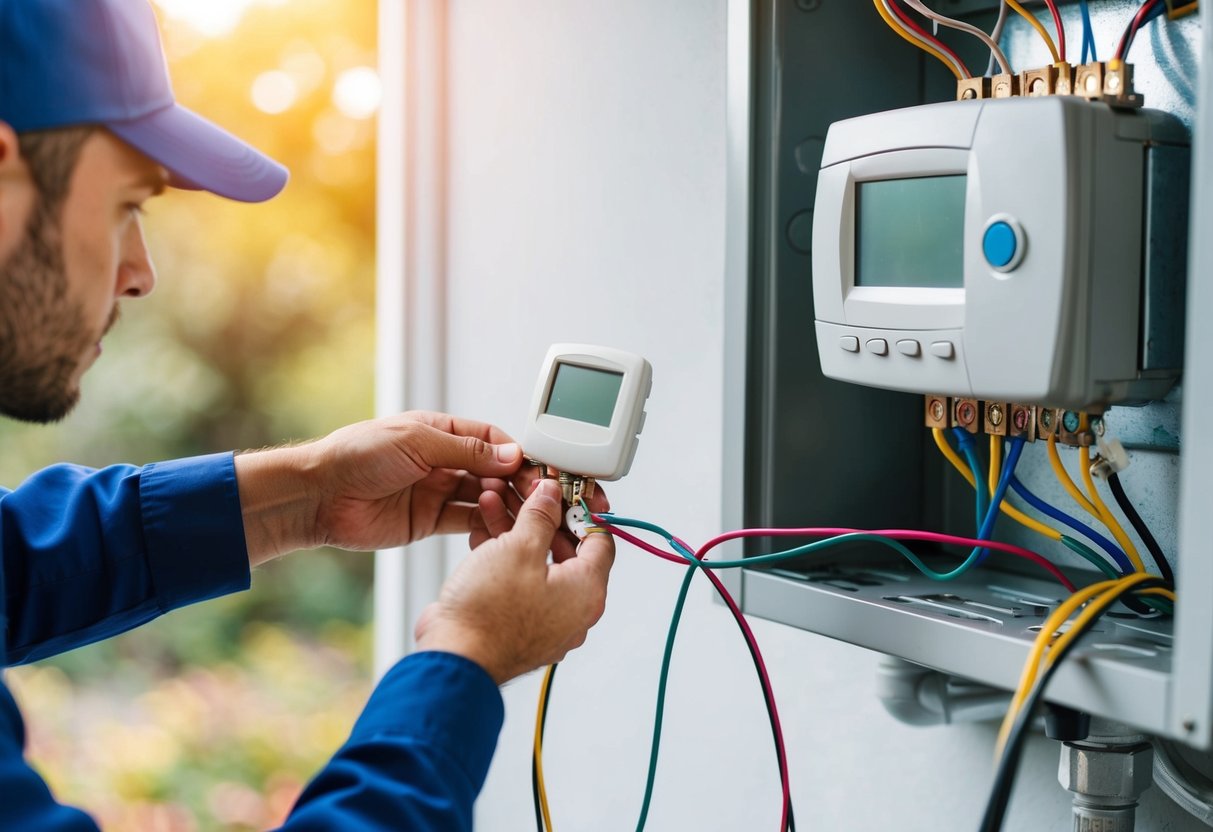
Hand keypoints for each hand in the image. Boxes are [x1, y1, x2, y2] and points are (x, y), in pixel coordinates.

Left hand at [235, 411, 526, 564]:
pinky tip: (499, 529)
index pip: (491, 440)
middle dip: (516, 482)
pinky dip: (484, 526)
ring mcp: (436, 491)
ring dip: (503, 505)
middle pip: (492, 471)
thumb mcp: (418, 441)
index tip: (536, 468)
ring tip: (520, 514)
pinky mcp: (429, 521)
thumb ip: (467, 450)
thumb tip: (511, 453)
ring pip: (483, 499)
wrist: (319, 495)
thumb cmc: (357, 455)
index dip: (515, 454)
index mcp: (440, 431)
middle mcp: (442, 460)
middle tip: (539, 497)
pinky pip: (466, 523)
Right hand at [414, 479, 614, 683]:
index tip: (564, 492)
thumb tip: (551, 498)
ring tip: (496, 505)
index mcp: (587, 592)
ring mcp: (546, 621)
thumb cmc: (489, 615)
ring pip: (538, 565)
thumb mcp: (519, 547)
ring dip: (518, 533)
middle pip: (567, 551)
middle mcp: (573, 611)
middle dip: (542, 518)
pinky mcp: (519, 625)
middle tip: (527, 496)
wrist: (454, 657)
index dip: (581, 510)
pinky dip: (506, 559)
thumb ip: (540, 516)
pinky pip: (520, 584)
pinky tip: (484, 534)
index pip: (599, 540)